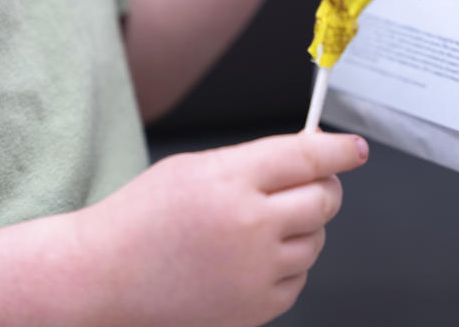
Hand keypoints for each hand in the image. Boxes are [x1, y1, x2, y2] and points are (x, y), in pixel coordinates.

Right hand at [77, 132, 368, 326]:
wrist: (105, 277)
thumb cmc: (141, 219)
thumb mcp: (193, 168)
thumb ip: (252, 162)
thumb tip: (308, 159)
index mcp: (229, 181)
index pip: (306, 158)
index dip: (338, 151)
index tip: (353, 149)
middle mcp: (248, 226)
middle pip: (323, 200)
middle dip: (323, 188)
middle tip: (305, 185)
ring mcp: (255, 272)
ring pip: (315, 240)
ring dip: (301, 227)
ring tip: (256, 227)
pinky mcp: (256, 308)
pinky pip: (298, 278)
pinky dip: (285, 264)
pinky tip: (247, 258)